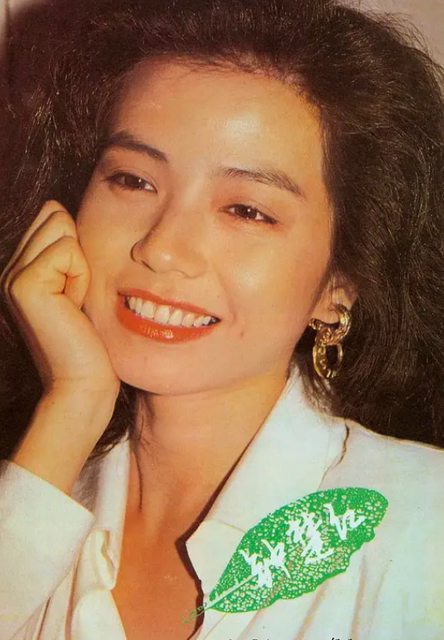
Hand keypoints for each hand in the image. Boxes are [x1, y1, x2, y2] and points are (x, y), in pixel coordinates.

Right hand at [1, 200, 119, 398]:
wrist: (82, 381)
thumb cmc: (89, 338)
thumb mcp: (76, 286)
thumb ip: (66, 251)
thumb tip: (62, 209)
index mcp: (19, 269)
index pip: (51, 214)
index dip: (76, 246)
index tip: (75, 289)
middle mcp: (8, 270)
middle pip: (54, 214)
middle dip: (77, 252)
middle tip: (74, 295)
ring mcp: (11, 276)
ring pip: (61, 226)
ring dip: (80, 264)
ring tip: (73, 301)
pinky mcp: (24, 284)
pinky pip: (69, 250)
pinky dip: (81, 276)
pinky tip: (73, 306)